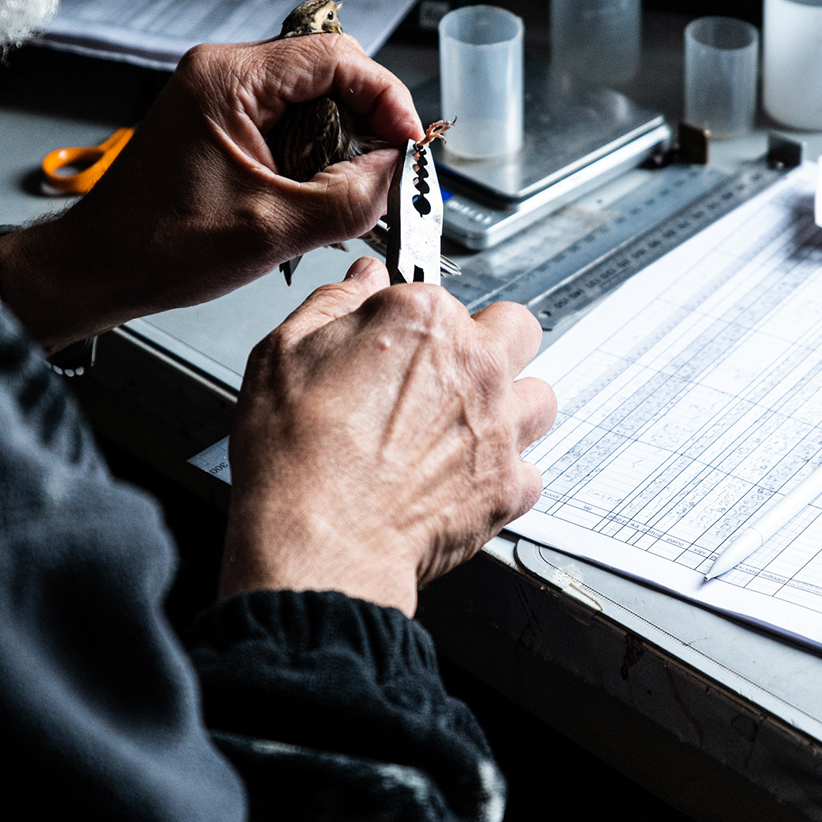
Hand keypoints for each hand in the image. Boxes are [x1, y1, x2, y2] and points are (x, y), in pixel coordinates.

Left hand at [0, 36, 421, 347]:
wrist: (101, 267)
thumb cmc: (160, 246)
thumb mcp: (273, 230)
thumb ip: (349, 197)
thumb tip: (401, 173)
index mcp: (229, 80)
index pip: (338, 58)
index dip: (387, 99)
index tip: (410, 145)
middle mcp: (223, 72)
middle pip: (331, 72)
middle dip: (368, 122)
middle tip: (386, 174)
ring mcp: (221, 93)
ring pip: (315, 98)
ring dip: (342, 142)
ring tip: (348, 192)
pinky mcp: (222, 118)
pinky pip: (290, 119)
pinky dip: (315, 153)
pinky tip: (315, 192)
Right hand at [218, 258, 555, 616]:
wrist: (318, 543)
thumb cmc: (295, 457)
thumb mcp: (282, 353)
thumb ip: (332, 303)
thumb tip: (361, 278)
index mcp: (422, 318)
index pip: (434, 293)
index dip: (408, 320)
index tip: (392, 340)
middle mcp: (474, 365)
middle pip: (515, 329)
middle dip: (489, 343)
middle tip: (447, 373)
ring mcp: (499, 426)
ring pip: (539, 397)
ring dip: (511, 407)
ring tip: (466, 427)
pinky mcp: (508, 485)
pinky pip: (530, 471)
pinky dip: (504, 477)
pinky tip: (464, 481)